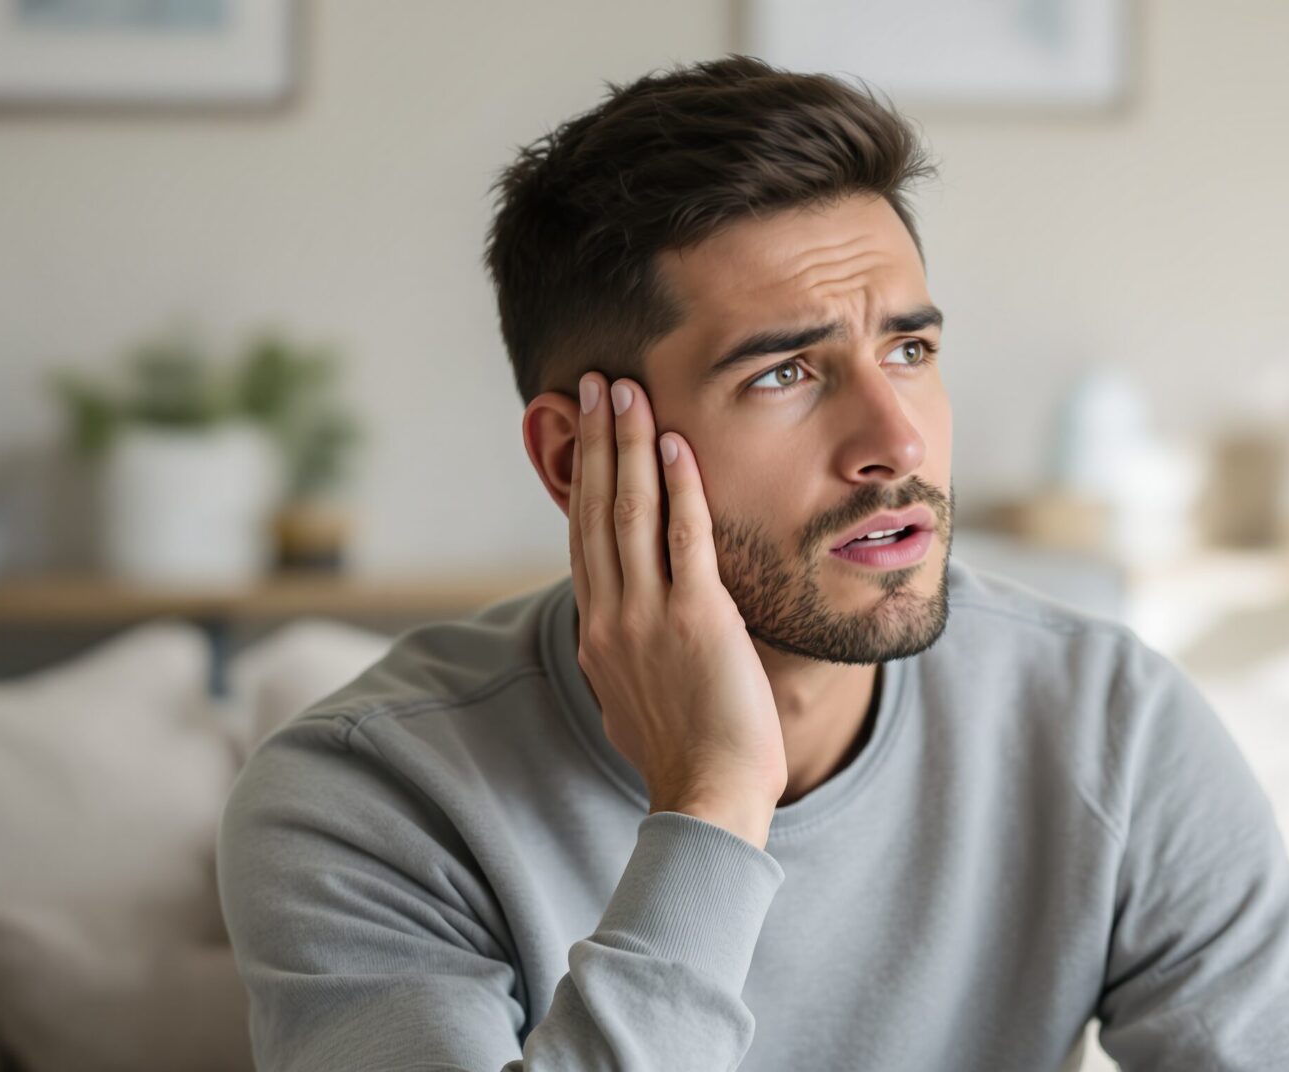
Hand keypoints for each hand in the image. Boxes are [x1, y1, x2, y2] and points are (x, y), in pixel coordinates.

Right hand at [568, 372, 787, 847]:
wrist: (707, 800)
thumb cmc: (687, 757)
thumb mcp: (638, 698)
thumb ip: (631, 654)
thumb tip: (626, 637)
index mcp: (599, 633)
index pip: (584, 537)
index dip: (581, 477)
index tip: (582, 427)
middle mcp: (613, 616)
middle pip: (597, 509)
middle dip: (596, 440)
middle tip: (595, 382)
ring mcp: (649, 616)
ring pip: (630, 512)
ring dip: (628, 445)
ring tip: (627, 392)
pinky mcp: (697, 620)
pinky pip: (684, 539)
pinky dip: (679, 488)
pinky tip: (676, 445)